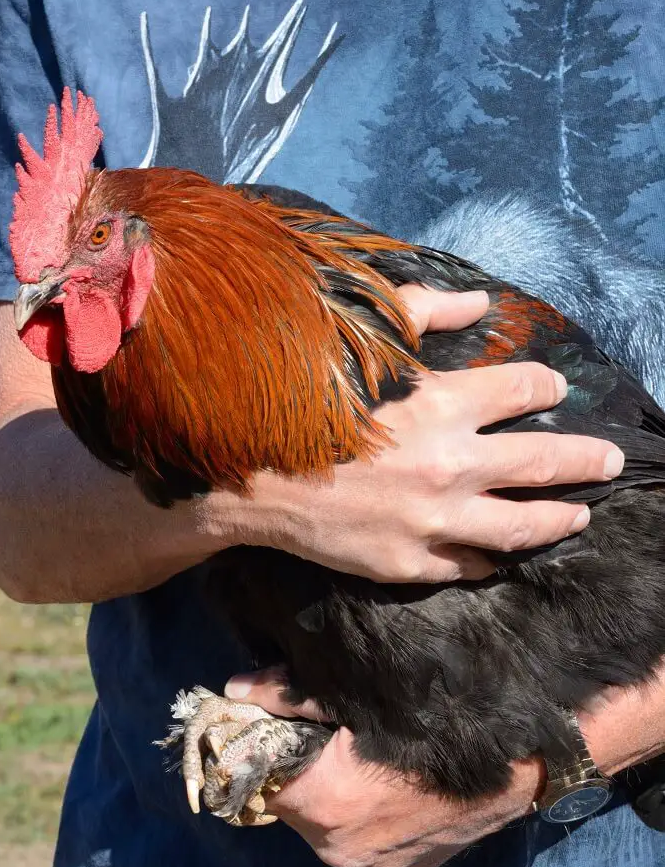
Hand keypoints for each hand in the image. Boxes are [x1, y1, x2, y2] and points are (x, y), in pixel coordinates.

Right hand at [224, 285, 623, 582]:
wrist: (255, 480)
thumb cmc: (305, 406)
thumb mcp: (362, 344)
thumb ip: (424, 314)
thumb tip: (481, 302)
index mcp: (443, 404)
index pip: (524, 389)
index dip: (547, 384)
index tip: (555, 387)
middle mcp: (453, 466)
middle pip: (546, 462)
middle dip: (588, 459)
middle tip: (611, 462)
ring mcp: (437, 521)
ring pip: (524, 525)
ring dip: (561, 517)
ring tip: (580, 514)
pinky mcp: (414, 562)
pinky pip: (472, 564)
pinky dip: (494, 556)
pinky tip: (506, 553)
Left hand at [226, 660, 664, 866]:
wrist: (519, 759)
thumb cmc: (436, 718)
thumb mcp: (357, 694)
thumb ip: (288, 696)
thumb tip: (236, 688)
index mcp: (321, 804)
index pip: (259, 777)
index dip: (264, 746)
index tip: (278, 724)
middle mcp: (338, 849)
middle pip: (291, 804)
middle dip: (299, 769)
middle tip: (325, 734)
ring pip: (326, 826)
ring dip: (331, 794)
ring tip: (360, 757)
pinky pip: (363, 843)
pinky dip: (364, 817)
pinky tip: (388, 786)